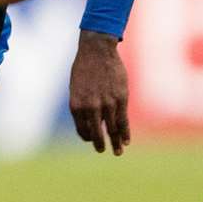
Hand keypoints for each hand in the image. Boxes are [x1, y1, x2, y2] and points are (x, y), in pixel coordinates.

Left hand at [68, 31, 129, 155]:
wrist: (96, 50)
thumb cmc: (84, 68)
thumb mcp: (76, 88)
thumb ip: (82, 105)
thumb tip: (91, 121)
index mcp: (76, 106)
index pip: (82, 130)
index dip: (87, 137)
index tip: (92, 139)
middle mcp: (90, 108)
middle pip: (96, 133)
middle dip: (100, 144)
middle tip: (102, 150)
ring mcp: (106, 104)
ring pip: (112, 129)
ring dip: (115, 142)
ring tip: (117, 151)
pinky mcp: (120, 99)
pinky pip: (123, 120)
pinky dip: (125, 133)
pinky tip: (126, 141)